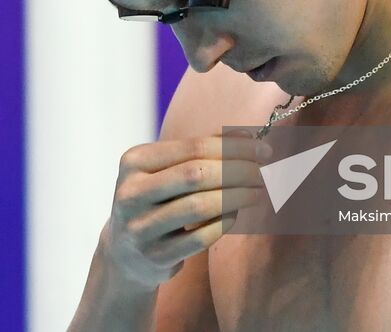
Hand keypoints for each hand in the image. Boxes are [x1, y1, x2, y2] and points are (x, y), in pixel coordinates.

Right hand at [100, 130, 270, 288]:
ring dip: (237, 197)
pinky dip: (224, 223)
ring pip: (200, 206)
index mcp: (134, 161)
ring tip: (257, 192)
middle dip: (239, 171)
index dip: (234, 148)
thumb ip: (202, 149)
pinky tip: (234, 215)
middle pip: (198, 174)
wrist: (126, 252)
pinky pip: (200, 237)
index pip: (194, 147)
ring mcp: (140, 227)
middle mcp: (131, 192)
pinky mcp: (154, 256)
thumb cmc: (157, 200)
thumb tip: (247, 135)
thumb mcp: (167, 169)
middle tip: (263, 173)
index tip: (263, 150)